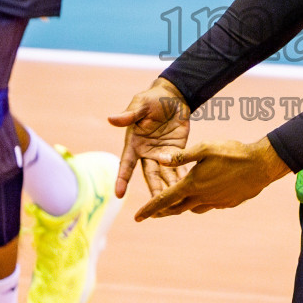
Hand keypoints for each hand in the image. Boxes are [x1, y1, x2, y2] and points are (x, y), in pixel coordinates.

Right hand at [108, 77, 191, 198]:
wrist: (173, 96)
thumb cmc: (152, 99)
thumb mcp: (140, 105)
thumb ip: (129, 115)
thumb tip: (111, 119)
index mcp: (134, 143)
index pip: (126, 164)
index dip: (122, 179)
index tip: (119, 194)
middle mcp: (147, 153)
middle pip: (150, 175)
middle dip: (154, 189)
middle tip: (156, 206)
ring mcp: (162, 154)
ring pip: (165, 175)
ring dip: (170, 188)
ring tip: (175, 204)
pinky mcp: (177, 152)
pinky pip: (180, 167)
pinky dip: (184, 177)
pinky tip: (191, 189)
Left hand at [134, 137, 291, 220]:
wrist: (260, 165)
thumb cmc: (232, 153)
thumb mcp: (205, 148)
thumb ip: (182, 156)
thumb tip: (160, 158)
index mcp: (192, 184)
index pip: (164, 199)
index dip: (149, 208)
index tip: (137, 217)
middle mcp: (201, 197)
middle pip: (175, 208)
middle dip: (162, 211)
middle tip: (151, 214)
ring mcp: (215, 202)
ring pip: (192, 208)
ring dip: (180, 207)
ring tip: (175, 203)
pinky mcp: (226, 203)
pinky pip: (207, 205)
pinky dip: (199, 202)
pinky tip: (202, 195)